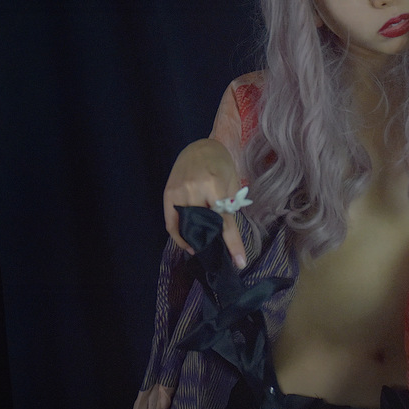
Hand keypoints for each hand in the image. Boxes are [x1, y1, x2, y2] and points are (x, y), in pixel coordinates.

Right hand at [163, 139, 246, 268]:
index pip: (225, 222)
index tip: (240, 262)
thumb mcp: (233, 184)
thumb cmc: (221, 164)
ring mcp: (179, 191)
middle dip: (211, 242)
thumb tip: (229, 237)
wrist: (200, 147)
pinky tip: (186, 243)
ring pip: (185, 226)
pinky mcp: (168, 193)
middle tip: (218, 253)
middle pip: (203, 226)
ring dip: (194, 240)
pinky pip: (170, 222)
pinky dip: (177, 236)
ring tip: (202, 248)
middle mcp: (194, 189)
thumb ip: (231, 208)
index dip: (233, 244)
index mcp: (215, 185)